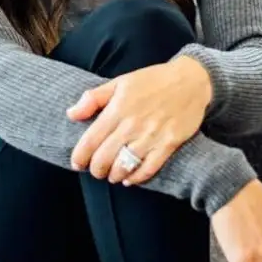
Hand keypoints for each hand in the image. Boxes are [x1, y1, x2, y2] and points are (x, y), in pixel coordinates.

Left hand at [67, 54, 212, 184]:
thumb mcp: (118, 83)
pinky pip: (150, 167)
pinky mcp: (169, 144)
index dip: (80, 156)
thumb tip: (71, 114)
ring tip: (111, 175)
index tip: (76, 163)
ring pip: (126, 165)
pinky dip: (137, 177)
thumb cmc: (152, 81)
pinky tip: (129, 179)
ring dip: (114, 175)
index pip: (91, 140)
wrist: (190, 81)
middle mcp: (132, 125)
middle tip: (95, 171)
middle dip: (96, 169)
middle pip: (105, 157)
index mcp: (117, 110)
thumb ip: (93, 99)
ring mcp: (151, 136)